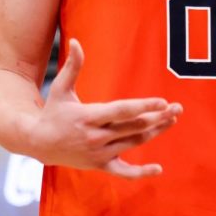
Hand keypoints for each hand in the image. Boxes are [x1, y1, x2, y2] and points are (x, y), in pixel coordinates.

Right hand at [31, 39, 181, 177]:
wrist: (37, 143)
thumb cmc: (52, 112)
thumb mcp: (60, 88)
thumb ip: (72, 66)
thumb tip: (76, 41)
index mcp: (88, 117)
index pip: (121, 111)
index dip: (143, 106)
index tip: (163, 101)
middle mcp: (95, 137)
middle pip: (133, 127)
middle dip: (158, 117)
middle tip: (177, 108)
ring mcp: (98, 153)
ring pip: (134, 143)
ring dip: (156, 132)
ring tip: (173, 119)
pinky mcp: (99, 165)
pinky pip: (123, 172)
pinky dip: (140, 174)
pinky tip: (158, 170)